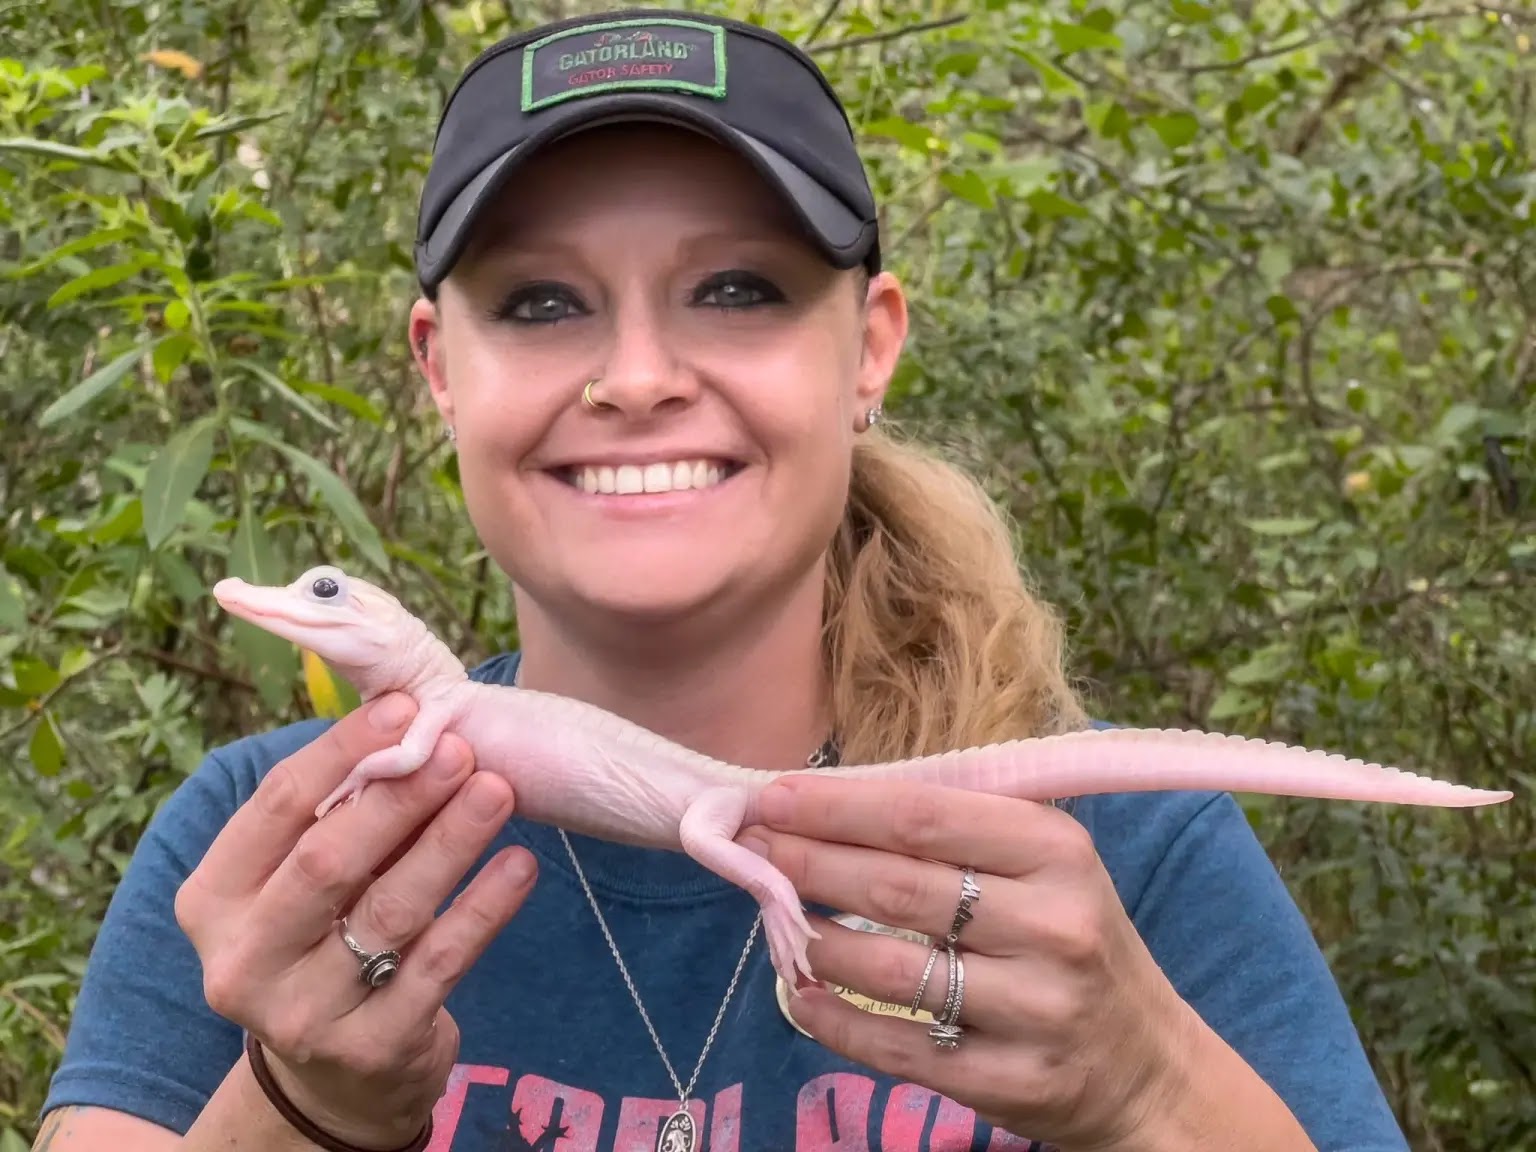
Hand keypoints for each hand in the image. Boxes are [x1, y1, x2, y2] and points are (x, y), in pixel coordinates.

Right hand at [174, 692, 535, 1147]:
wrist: (337, 1076)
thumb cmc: (323, 940)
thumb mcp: (301, 883)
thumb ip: (335, 813)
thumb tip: (409, 718)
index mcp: (212, 899)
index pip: (277, 807)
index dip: (342, 750)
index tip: (405, 706)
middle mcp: (243, 961)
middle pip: (327, 861)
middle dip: (400, 798)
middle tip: (461, 748)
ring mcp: (303, 1014)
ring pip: (389, 912)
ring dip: (451, 842)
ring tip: (499, 791)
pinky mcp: (372, 1049)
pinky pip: (439, 965)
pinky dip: (483, 908)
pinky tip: (520, 864)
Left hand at [739, 774, 1201, 1151]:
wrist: (1146, 1066)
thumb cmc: (1071, 939)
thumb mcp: (1042, 866)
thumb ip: (953, 830)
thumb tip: (827, 803)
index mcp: (1056, 851)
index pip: (924, 817)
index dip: (836, 805)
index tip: (771, 796)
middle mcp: (1052, 925)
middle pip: (897, 886)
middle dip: (807, 862)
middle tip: (749, 847)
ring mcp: (1036, 1009)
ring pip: (890, 969)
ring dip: (814, 941)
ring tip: (776, 918)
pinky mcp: (1013, 1081)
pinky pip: (897, 1047)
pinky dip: (834, 1018)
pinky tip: (800, 992)